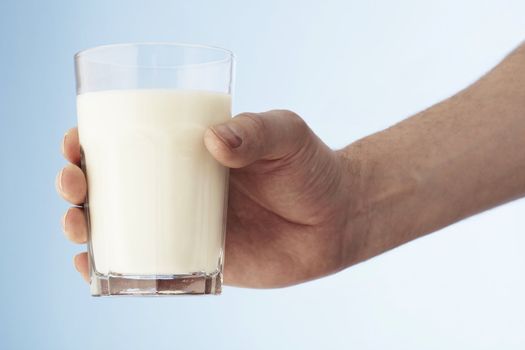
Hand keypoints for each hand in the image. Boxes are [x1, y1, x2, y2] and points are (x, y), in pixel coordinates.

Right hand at [56, 110, 352, 287]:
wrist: (337, 218)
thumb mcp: (286, 134)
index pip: (128, 142)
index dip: (90, 142)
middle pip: (111, 184)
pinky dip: (112, 268)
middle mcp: (179, 187)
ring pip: (119, 225)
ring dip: (83, 225)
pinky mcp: (198, 258)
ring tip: (77, 225)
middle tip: (75, 184)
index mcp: (189, 151)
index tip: (75, 143)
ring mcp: (185, 224)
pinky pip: (146, 264)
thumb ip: (257, 130)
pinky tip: (91, 268)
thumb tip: (214, 140)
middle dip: (76, 184)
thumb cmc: (311, 168)